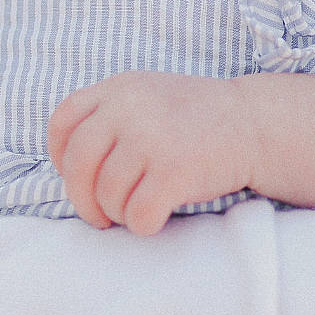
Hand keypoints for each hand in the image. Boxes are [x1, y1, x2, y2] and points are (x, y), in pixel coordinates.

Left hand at [48, 71, 256, 234]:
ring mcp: (151, 139)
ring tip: (135, 211)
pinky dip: (142, 225)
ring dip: (117, 214)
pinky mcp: (175, 171)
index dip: (58, 158)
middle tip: (98, 216)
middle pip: (77, 166)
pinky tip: (155, 218)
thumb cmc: (198, 119)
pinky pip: (138, 214)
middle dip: (82, 200)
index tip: (74, 176)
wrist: (255, 123)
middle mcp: (129, 109)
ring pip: (107, 196)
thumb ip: (109, 115)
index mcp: (118, 89)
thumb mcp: (148, 95)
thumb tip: (69, 169)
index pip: (62, 124)